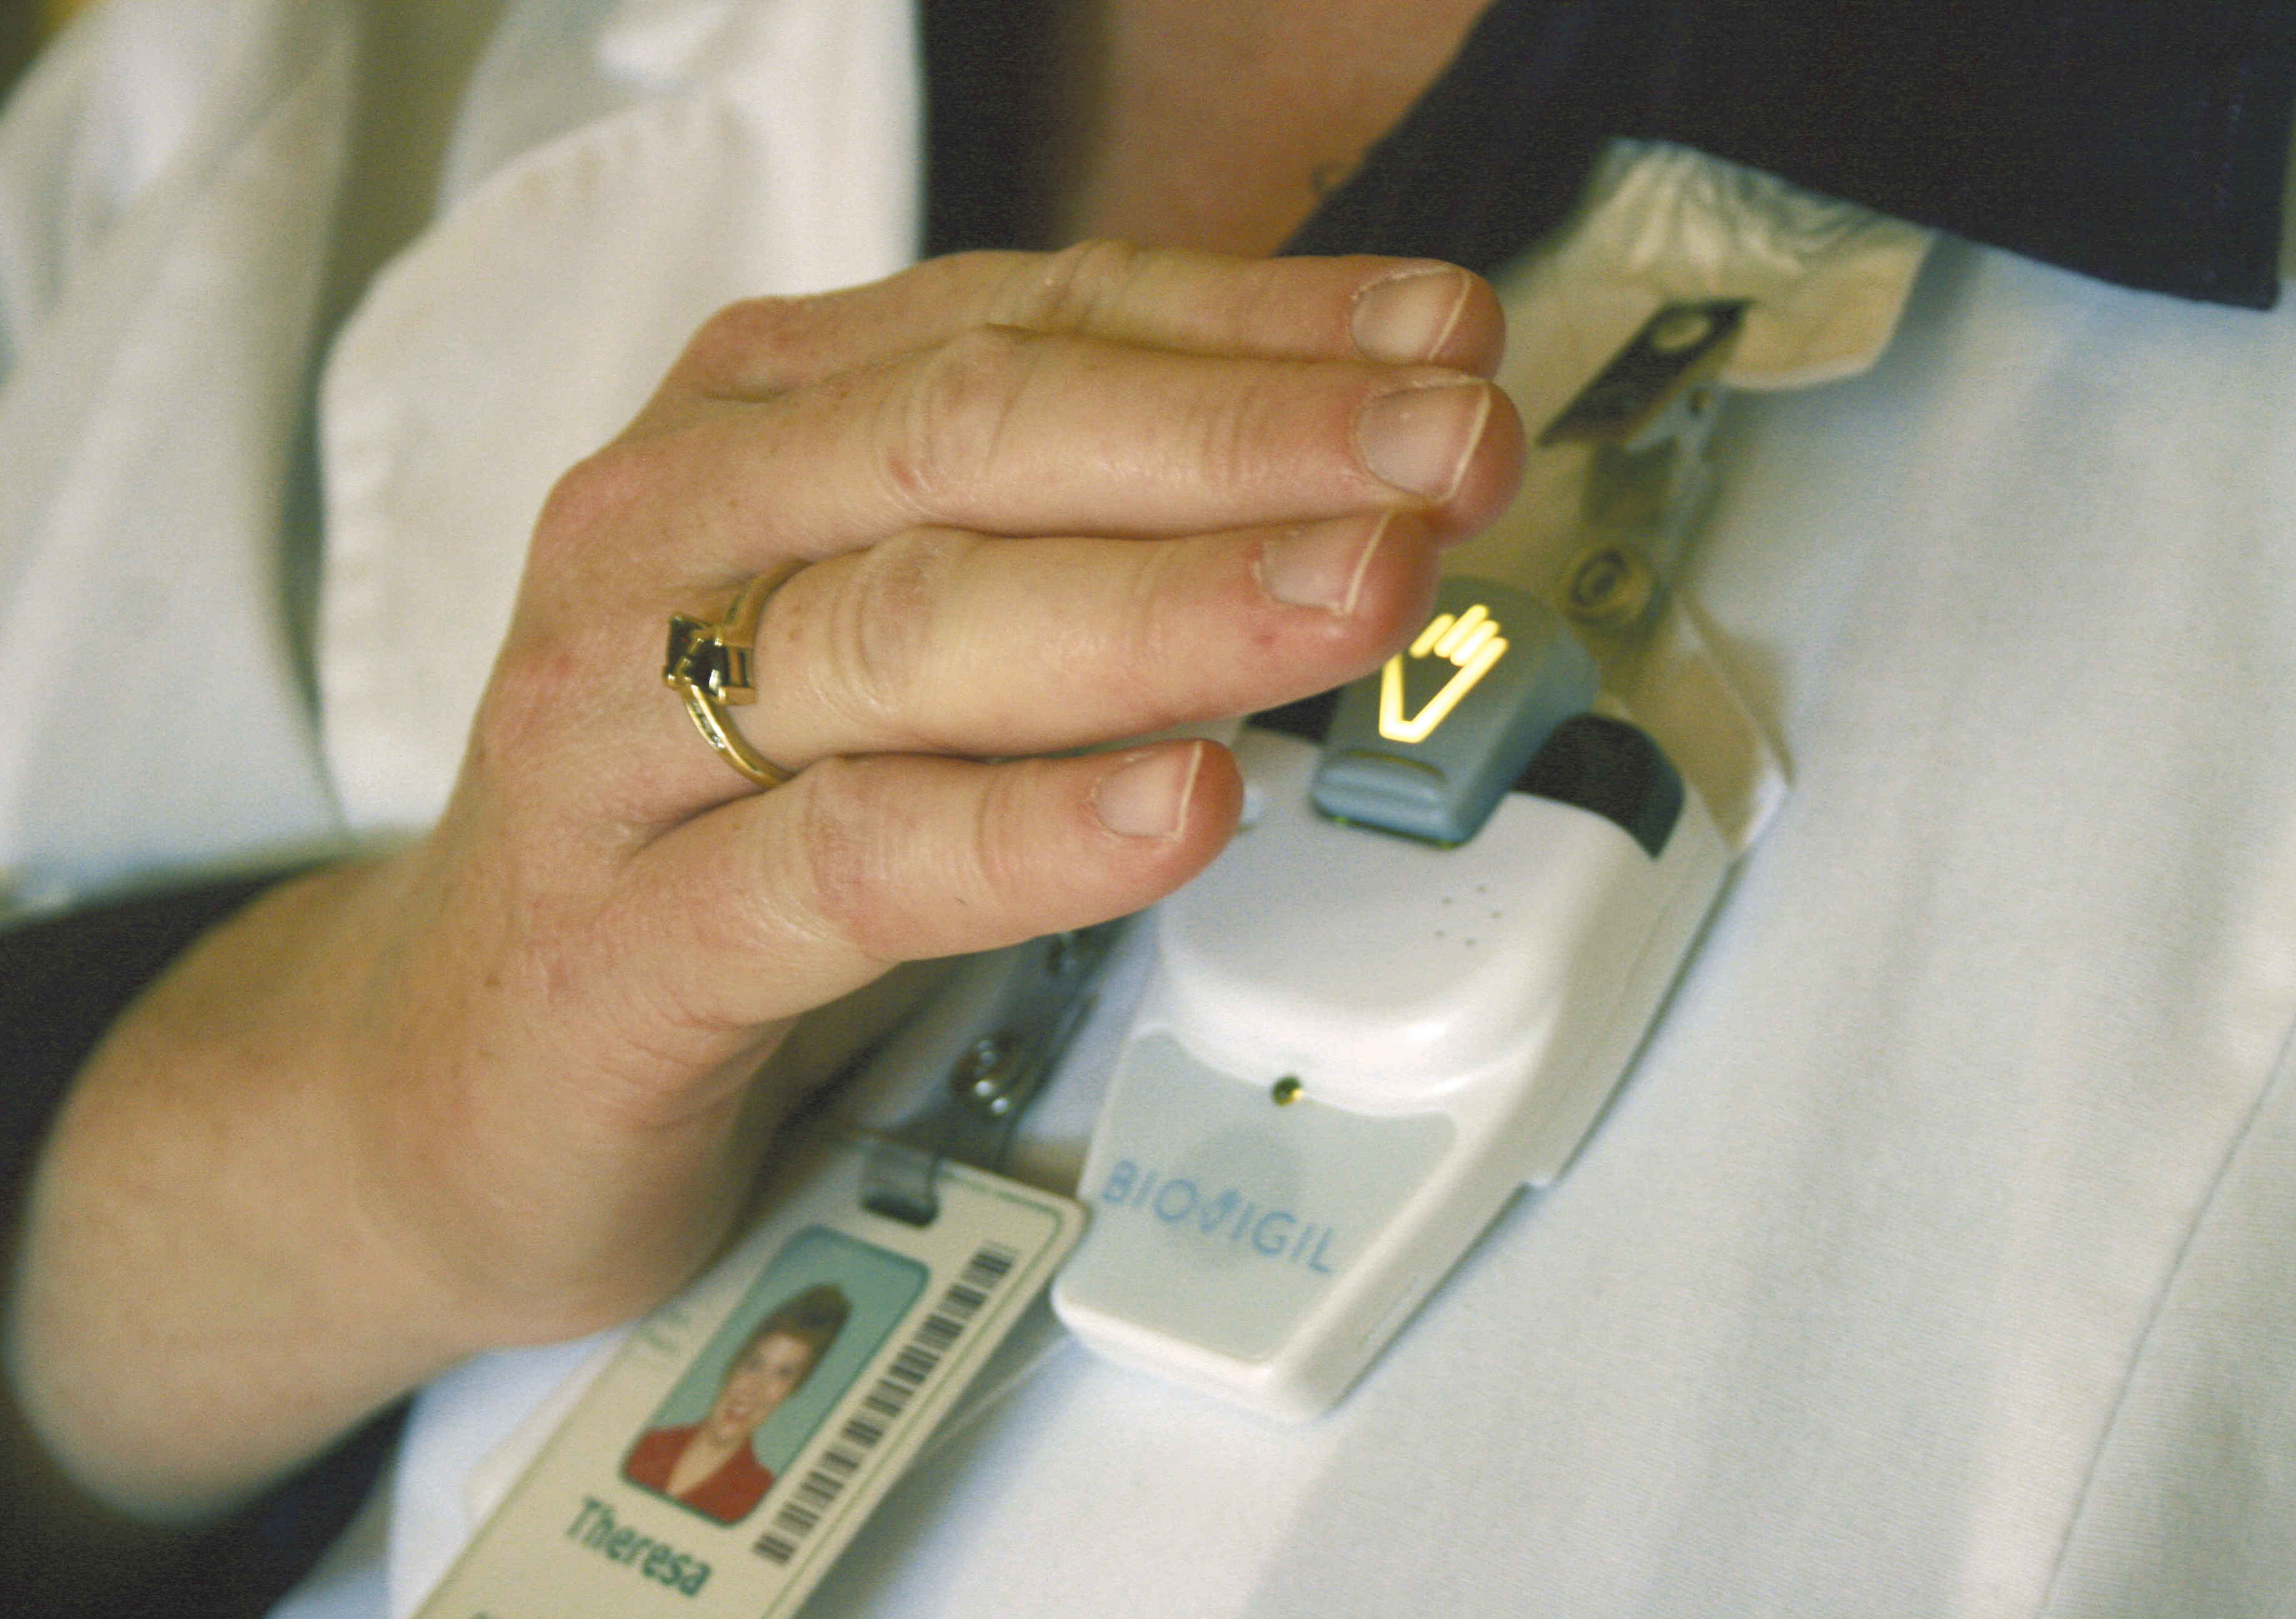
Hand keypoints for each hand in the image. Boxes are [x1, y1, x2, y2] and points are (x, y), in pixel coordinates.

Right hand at [8, 244, 1517, 1518]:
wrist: (448, 1073)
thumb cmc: (708, 831)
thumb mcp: (881, 643)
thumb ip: (1054, 555)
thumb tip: (1334, 500)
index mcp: (746, 431)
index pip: (1029, 330)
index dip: (1253, 327)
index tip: (1447, 342)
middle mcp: (668, 539)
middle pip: (976, 445)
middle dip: (1241, 440)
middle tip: (1457, 449)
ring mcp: (623, 738)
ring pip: (912, 630)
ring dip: (1166, 605)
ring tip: (1364, 590)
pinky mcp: (620, 945)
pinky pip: (841, 865)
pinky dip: (1021, 833)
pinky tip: (1180, 808)